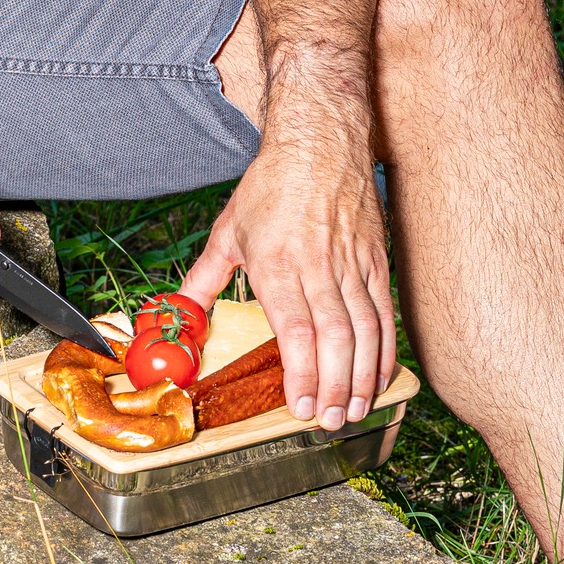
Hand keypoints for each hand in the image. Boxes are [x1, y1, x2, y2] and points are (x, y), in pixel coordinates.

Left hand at [181, 78, 393, 430]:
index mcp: (278, 264)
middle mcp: (319, 267)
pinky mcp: (377, 260)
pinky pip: (385, 313)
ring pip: (366, 331)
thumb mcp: (227, 233)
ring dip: (361, 377)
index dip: (302, 374)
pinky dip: (385, 350)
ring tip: (353, 410)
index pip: (296, 331)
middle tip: (329, 422)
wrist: (319, 141)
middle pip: (335, 339)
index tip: (299, 408)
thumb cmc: (271, 186)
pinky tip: (377, 377)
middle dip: (333, 388)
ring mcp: (353, 264)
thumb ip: (203, 281)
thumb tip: (177, 316)